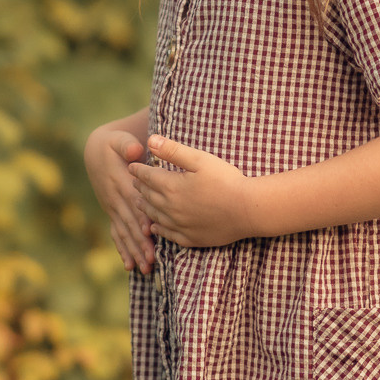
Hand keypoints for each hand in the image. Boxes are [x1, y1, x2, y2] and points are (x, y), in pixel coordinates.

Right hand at [84, 125, 154, 271]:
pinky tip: (130, 267)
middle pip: (130, 223)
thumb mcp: (118, 139)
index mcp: (120, 182)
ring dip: (134, 251)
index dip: (140, 217)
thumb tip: (134, 151)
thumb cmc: (113, 144)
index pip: (132, 203)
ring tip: (145, 268)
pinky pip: (116, 233)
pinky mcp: (112, 213)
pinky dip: (123, 250)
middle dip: (140, 242)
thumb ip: (127, 144)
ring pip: (124, 233)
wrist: (95, 151)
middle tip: (151, 260)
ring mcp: (112, 208)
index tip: (149, 232)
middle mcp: (115, 199)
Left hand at [127, 135, 257, 247]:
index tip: (131, 166)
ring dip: (144, 208)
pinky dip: (157, 230)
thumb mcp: (199, 159)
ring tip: (139, 202)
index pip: (147, 177)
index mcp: (171, 187)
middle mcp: (170, 208)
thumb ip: (173, 150)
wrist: (247, 210)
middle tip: (134, 183)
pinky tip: (154, 227)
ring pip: (154, 216)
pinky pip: (167, 235)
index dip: (138, 171)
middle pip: (148, 197)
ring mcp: (179, 226)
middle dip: (139, 188)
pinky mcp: (190, 238)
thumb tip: (150, 140)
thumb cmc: (226, 180)